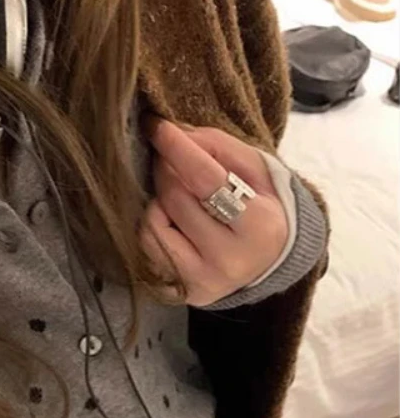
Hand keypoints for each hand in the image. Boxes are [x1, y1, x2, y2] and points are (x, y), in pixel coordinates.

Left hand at [140, 121, 288, 306]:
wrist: (270, 262)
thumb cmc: (261, 207)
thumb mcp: (256, 171)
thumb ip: (218, 147)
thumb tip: (173, 135)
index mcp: (258, 227)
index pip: (205, 179)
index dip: (177, 148)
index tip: (155, 125)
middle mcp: (229, 260)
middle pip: (175, 198)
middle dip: (167, 169)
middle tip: (171, 158)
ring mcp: (202, 280)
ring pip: (154, 224)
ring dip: (160, 199)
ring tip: (180, 195)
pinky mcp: (182, 292)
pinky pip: (147, 246)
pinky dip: (154, 224)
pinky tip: (173, 220)